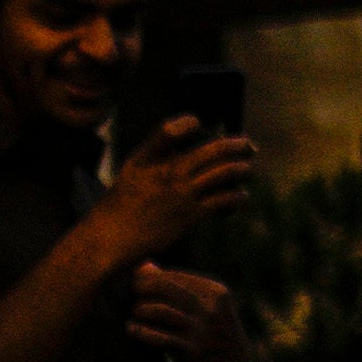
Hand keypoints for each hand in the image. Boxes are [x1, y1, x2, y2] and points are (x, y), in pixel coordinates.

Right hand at [96, 116, 255, 262]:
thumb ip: (159, 150)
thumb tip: (188, 136)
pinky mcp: (189, 216)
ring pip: (224, 172)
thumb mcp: (133, 167)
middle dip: (238, 146)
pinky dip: (237, 196)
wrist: (112, 238)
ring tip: (248, 170)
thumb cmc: (123, 202)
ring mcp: (180, 193)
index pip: (170, 130)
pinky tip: (239, 197)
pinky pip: (223, 200)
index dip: (188, 123)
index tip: (199, 123)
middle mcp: (167, 172)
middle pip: (213, 150)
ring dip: (243, 169)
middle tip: (249, 146)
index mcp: (150, 157)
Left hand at [128, 264, 252, 361]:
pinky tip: (132, 329)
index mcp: (216, 293)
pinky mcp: (194, 351)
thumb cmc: (211, 332)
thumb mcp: (205, 307)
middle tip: (131, 291)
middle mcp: (212, 309)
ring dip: (142, 309)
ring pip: (162, 311)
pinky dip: (142, 332)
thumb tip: (143, 266)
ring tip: (134, 312)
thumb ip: (176, 286)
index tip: (135, 280)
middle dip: (144, 287)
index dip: (151, 277)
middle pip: (168, 289)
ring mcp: (203, 330)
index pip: (176, 276)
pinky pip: (161, 337)